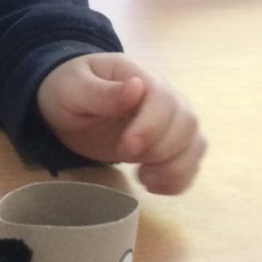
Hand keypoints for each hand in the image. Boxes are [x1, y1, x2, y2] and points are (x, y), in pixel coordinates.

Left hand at [36, 53, 204, 194]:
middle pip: (186, 123)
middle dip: (161, 149)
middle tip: (126, 158)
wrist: (67, 103)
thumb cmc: (68, 90)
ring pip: (194, 143)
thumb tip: (137, 87)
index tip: (127, 147)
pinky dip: (178, 179)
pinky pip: (189, 161)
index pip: (164, 99)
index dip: (151, 126)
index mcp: (139, 76)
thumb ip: (102, 92)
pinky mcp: (166, 144)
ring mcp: (168, 121)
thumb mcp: (73, 88)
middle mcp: (163, 96)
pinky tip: (151, 185)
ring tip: (143, 178)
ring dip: (174, 167)